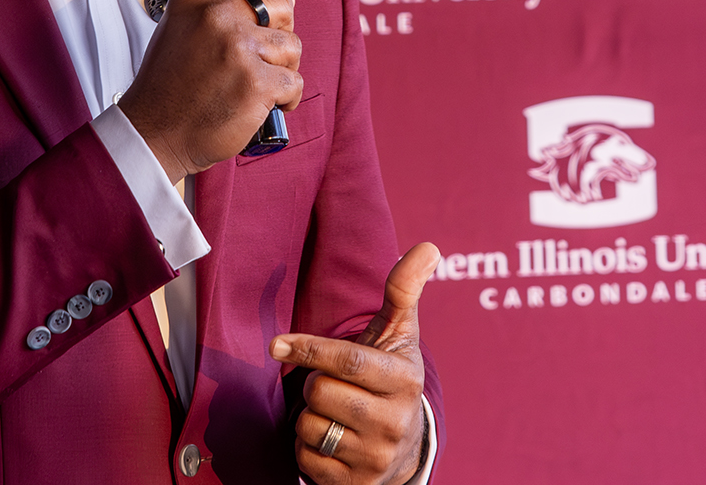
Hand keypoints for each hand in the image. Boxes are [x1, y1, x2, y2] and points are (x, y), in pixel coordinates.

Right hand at [119, 0, 301, 182]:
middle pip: (282, 3)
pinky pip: (294, 82)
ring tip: (255, 82)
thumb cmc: (169, 84)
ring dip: (282, 68)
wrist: (154, 132)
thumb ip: (223, 4)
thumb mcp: (182, 24)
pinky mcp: (257, 83)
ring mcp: (239, 48)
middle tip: (259, 55)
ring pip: (292, 45)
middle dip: (280, 31)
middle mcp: (217, 15)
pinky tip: (262, 103)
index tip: (272, 3)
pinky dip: (285, 98)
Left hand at [272, 243, 439, 484]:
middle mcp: (395, 423)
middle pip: (320, 392)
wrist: (405, 448)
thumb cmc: (391, 378)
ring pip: (309, 426)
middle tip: (332, 384)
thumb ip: (403, 291)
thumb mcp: (399, 336)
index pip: (349, 362)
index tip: (277, 343)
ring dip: (309, 416)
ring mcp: (376, 458)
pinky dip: (307, 447)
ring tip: (334, 412)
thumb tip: (428, 247)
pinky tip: (330, 440)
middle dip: (314, 384)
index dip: (309, 349)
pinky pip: (305, 459)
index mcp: (404, 381)